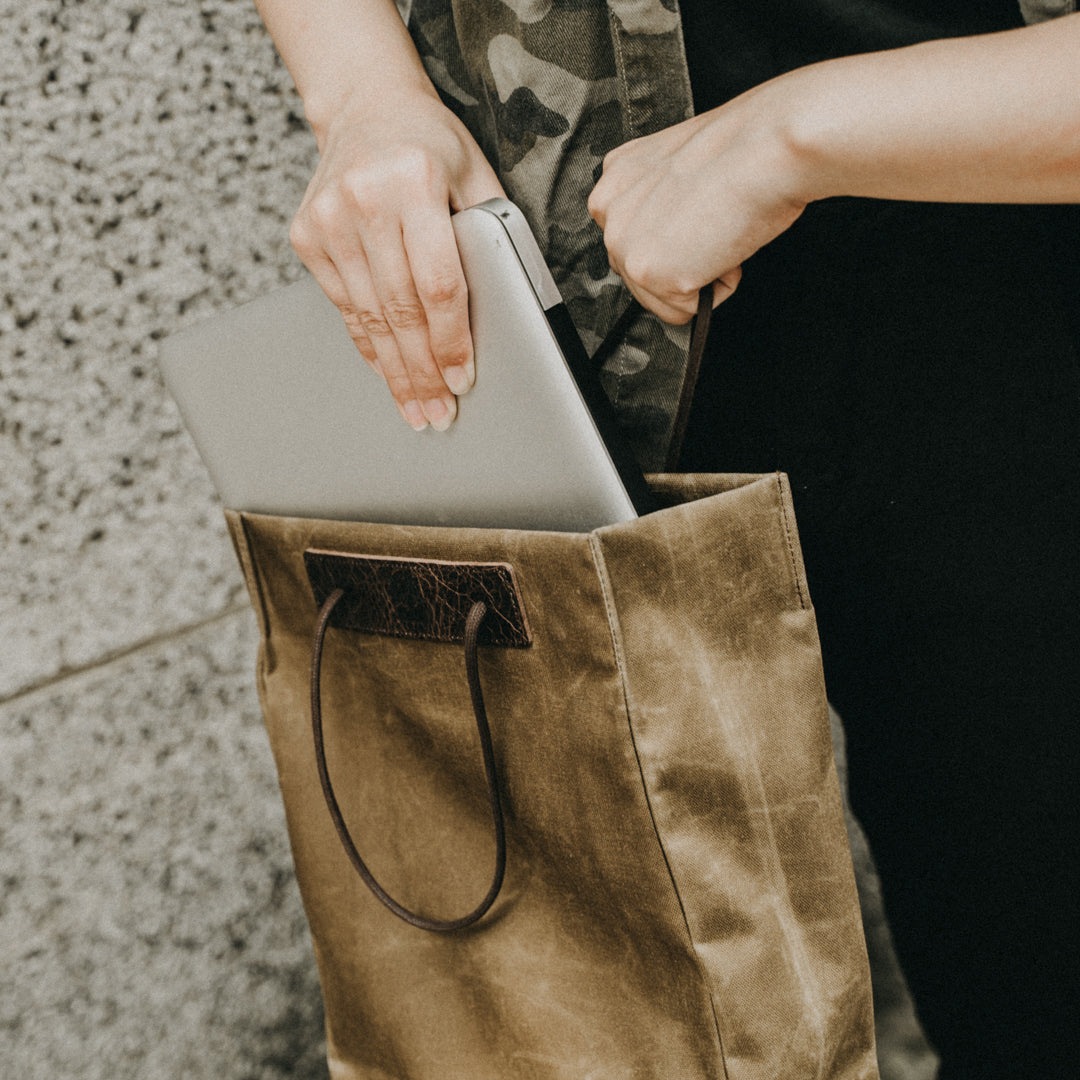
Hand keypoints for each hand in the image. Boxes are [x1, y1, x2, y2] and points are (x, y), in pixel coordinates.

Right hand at [289, 90, 504, 429]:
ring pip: (369, 316)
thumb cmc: (431, 143)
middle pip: (400, 309)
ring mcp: (329, 218)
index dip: (451, 340)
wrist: (366, 104)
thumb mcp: (474, 172)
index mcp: (415, 182)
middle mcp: (365, 199)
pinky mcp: (307, 234)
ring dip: (395, 371)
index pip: (438, 283)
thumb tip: (507, 304)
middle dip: (422, 372)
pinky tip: (387, 371)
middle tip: (438, 413)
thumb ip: (490, 230)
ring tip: (415, 408)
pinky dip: (368, 344)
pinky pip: (344, 305)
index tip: (461, 379)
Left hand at [587, 80, 810, 323]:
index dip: (675, 241)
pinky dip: (716, 289)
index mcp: (618, 176)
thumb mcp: (685, 169)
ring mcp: (624, 243)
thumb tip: (674, 237)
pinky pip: (687, 309)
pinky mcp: (647, 272)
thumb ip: (663, 203)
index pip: (633, 238)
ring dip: (698, 276)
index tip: (697, 224)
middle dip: (682, 263)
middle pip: (641, 273)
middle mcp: (610, 209)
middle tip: (713, 226)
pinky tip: (724, 247)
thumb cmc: (748, 150)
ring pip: (661, 296)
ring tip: (718, 232)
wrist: (769, 148)